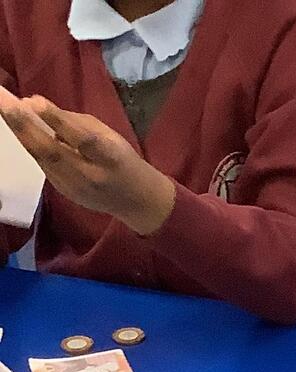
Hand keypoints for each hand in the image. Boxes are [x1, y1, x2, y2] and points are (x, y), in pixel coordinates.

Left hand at [0, 90, 174, 234]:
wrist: (136, 202)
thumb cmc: (123, 161)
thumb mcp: (110, 136)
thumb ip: (75, 123)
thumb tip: (35, 106)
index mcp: (109, 158)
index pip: (81, 139)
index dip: (56, 120)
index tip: (33, 101)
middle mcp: (89, 176)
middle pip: (51, 151)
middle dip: (23, 124)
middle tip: (2, 99)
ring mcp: (74, 188)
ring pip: (40, 157)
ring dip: (20, 131)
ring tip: (4, 105)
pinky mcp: (64, 192)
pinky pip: (42, 163)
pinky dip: (30, 142)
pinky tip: (18, 125)